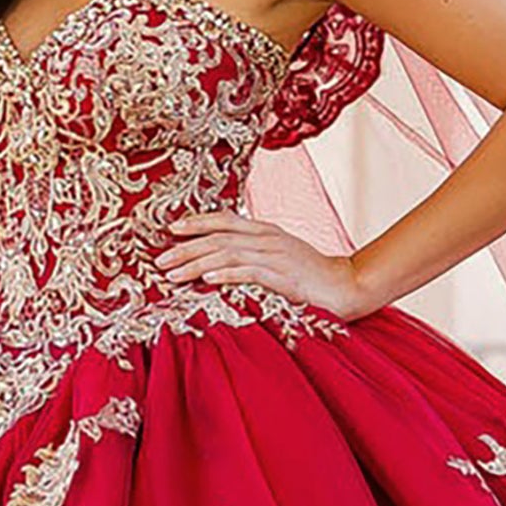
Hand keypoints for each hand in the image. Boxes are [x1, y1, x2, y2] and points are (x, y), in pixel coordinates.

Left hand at [154, 213, 376, 319]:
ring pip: (226, 254)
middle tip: (159, 260)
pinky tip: (205, 281)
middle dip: (185, 248)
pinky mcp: (281, 275)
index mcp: (265, 231)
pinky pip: (247, 272)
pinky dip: (224, 275)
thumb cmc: (310, 275)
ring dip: (196, 264)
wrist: (346, 285)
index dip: (196, 222)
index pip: (225, 220)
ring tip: (172, 275)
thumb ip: (253, 253)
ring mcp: (274, 255)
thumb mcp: (279, 256)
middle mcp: (267, 237)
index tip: (171, 229)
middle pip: (218, 238)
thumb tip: (221, 262)